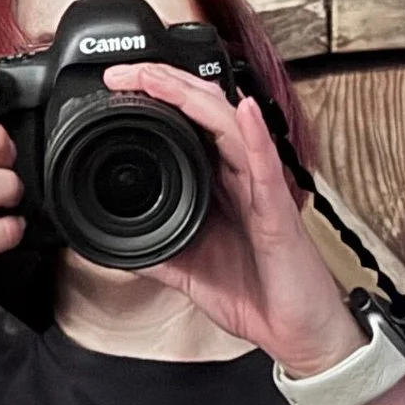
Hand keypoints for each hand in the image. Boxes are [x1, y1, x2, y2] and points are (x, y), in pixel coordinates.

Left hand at [100, 64, 366, 377]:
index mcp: (220, 184)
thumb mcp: (187, 270)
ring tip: (163, 76)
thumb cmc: (257, 294)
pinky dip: (254, 138)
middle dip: (166, 83)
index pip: (187, 124)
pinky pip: (267, 169)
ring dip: (196, 97)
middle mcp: (242, 177)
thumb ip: (153, 250)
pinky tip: (242, 114)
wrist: (296, 334)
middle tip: (125, 70)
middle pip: (206, 111)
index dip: (155, 98)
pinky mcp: (279, 214)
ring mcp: (262, 190)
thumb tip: (107, 244)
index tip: (116, 85)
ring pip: (232, 127)